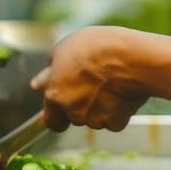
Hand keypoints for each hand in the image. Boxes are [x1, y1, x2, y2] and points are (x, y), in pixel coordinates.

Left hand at [31, 26, 149, 131]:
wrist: (131, 58)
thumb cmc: (98, 47)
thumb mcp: (65, 48)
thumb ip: (51, 71)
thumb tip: (39, 82)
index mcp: (55, 95)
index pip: (50, 119)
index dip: (58, 112)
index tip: (65, 106)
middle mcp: (72, 112)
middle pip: (75, 117)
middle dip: (82, 106)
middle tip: (94, 85)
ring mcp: (94, 120)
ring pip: (96, 119)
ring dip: (100, 108)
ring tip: (112, 84)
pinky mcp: (115, 123)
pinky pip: (114, 120)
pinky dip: (118, 111)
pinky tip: (123, 93)